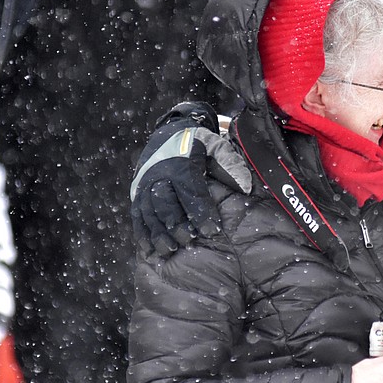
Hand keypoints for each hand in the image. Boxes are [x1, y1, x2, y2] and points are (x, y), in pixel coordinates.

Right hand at [131, 102, 229, 257]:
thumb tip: (246, 188)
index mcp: (181, 165)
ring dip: (158, 233)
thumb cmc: (198, 144)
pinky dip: (142, 234)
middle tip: (189, 241)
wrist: (170, 131)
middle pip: (166, 204)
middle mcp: (160, 175)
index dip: (202, 213)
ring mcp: (145, 184)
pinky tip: (149, 250)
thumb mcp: (217, 146)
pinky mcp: (137, 192)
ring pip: (149, 212)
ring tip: (170, 250)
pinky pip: (137, 215)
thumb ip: (231, 164)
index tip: (213, 231)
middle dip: (177, 225)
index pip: (192, 193)